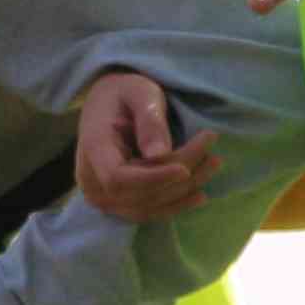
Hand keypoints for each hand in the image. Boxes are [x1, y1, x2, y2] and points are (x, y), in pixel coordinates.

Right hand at [74, 71, 216, 221]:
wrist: (108, 102)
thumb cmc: (126, 92)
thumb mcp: (140, 94)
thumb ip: (150, 121)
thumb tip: (159, 155)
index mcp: (93, 148)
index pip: (118, 178)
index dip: (152, 178)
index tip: (185, 169)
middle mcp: (91, 178)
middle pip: (138, 193)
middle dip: (179, 180)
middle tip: (213, 155)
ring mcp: (102, 195)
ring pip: (146, 206)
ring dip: (183, 192)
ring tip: (213, 166)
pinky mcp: (116, 202)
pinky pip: (146, 212)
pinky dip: (174, 205)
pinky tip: (200, 195)